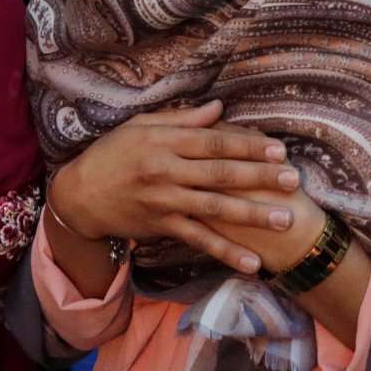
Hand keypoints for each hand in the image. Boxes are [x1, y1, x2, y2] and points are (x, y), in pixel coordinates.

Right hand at [47, 100, 301, 274]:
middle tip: (293, 180)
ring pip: (215, 208)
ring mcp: (165, 201)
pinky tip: (251, 262)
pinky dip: (226, 252)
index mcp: (163, 141)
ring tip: (284, 220)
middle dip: (259, 177)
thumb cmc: (111, 154)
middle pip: (220, 174)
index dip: (247, 146)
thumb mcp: (140, 126)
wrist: (78, 195)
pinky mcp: (162, 226)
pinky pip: (199, 240)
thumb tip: (219, 108)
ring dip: (252, 215)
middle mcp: (166, 171)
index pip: (213, 142)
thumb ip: (182, 119)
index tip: (278, 150)